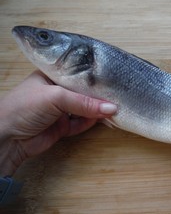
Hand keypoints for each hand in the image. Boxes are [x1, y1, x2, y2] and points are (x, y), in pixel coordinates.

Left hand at [0, 70, 116, 176]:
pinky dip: (91, 122)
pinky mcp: (61, 127)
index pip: (77, 74)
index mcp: (51, 77)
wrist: (7, 138)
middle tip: (117, 95)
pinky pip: (81, 123)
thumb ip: (84, 103)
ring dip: (97, 110)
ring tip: (114, 108)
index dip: (93, 78)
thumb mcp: (56, 97)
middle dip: (98, 95)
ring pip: (83, 108)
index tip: (111, 80)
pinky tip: (103, 119)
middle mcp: (56, 92)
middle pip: (82, 92)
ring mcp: (59, 110)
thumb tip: (111, 108)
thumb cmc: (25, 107)